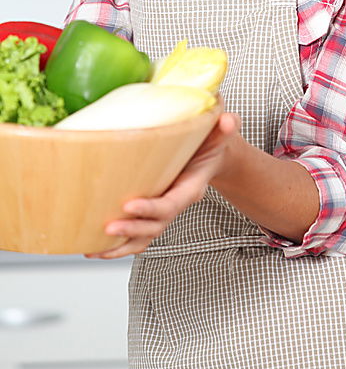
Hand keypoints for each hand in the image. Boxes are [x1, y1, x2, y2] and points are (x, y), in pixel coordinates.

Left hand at [84, 109, 241, 259]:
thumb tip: (228, 120)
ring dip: (120, 246)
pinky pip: (136, 235)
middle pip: (155, 225)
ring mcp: (164, 210)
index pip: (171, 203)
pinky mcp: (152, 211)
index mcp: (191, 187)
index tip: (129, 205)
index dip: (151, 208)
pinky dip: (116, 246)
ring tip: (93, 248)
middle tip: (109, 227)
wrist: (212, 154)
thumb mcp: (221, 133)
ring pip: (144, 237)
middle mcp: (177, 202)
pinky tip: (93, 248)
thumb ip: (226, 128)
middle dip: (132, 229)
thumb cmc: (213, 141)